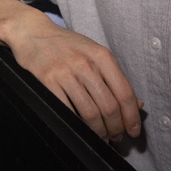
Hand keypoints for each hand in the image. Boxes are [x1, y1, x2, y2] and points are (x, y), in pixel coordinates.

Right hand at [0, 3, 142, 140]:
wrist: (33, 33)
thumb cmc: (66, 46)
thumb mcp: (94, 54)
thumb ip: (115, 78)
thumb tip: (137, 105)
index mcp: (102, 57)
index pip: (125, 93)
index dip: (132, 117)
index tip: (133, 131)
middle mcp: (86, 64)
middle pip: (109, 106)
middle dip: (116, 128)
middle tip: (116, 137)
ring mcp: (66, 73)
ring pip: (90, 113)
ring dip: (98, 132)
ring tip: (100, 137)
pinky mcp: (48, 82)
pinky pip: (67, 111)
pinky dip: (77, 125)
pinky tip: (80, 129)